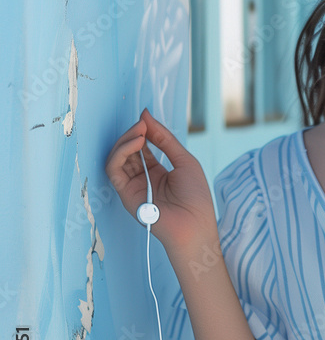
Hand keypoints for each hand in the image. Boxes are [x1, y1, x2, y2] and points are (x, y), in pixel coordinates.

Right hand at [105, 108, 216, 257]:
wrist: (195, 224)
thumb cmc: (195, 196)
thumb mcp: (184, 160)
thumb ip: (165, 139)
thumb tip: (146, 115)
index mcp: (158, 172)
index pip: (143, 147)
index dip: (144, 131)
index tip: (145, 118)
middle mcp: (143, 178)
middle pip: (128, 150)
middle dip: (133, 134)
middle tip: (142, 123)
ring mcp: (132, 186)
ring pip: (118, 157)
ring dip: (126, 141)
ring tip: (140, 132)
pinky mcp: (124, 193)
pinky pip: (113, 169)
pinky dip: (121, 153)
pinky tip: (136, 144)